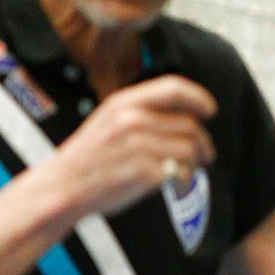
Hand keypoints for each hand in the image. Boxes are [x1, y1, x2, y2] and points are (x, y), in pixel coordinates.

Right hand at [44, 76, 216, 218]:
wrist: (64, 187)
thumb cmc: (90, 157)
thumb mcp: (109, 120)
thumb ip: (141, 111)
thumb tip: (186, 114)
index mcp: (124, 102)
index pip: (174, 88)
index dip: (199, 98)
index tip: (210, 110)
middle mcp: (132, 120)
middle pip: (189, 124)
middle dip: (203, 142)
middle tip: (205, 154)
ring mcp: (138, 146)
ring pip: (190, 148)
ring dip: (197, 162)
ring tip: (189, 170)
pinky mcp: (144, 172)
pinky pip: (182, 172)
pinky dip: (185, 179)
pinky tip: (177, 184)